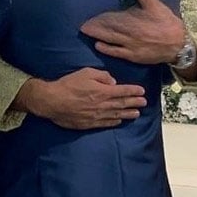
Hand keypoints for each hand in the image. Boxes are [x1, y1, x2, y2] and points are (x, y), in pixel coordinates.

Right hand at [19, 67, 146, 129]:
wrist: (52, 101)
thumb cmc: (68, 85)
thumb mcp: (85, 72)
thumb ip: (101, 76)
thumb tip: (113, 81)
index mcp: (102, 91)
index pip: (122, 91)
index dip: (133, 91)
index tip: (142, 91)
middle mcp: (102, 104)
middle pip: (122, 104)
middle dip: (134, 102)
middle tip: (144, 102)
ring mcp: (96, 115)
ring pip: (116, 115)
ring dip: (128, 114)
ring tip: (137, 113)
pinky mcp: (89, 123)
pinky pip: (105, 123)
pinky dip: (114, 122)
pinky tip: (119, 121)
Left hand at [80, 0, 185, 64]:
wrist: (178, 45)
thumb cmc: (168, 24)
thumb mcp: (157, 6)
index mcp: (134, 22)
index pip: (113, 19)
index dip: (100, 18)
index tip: (89, 17)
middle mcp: (129, 35)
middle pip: (108, 30)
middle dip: (95, 28)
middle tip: (82, 26)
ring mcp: (131, 47)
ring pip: (111, 40)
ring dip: (98, 36)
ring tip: (86, 33)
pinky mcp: (134, 56)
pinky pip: (117, 53)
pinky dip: (107, 49)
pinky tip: (98, 46)